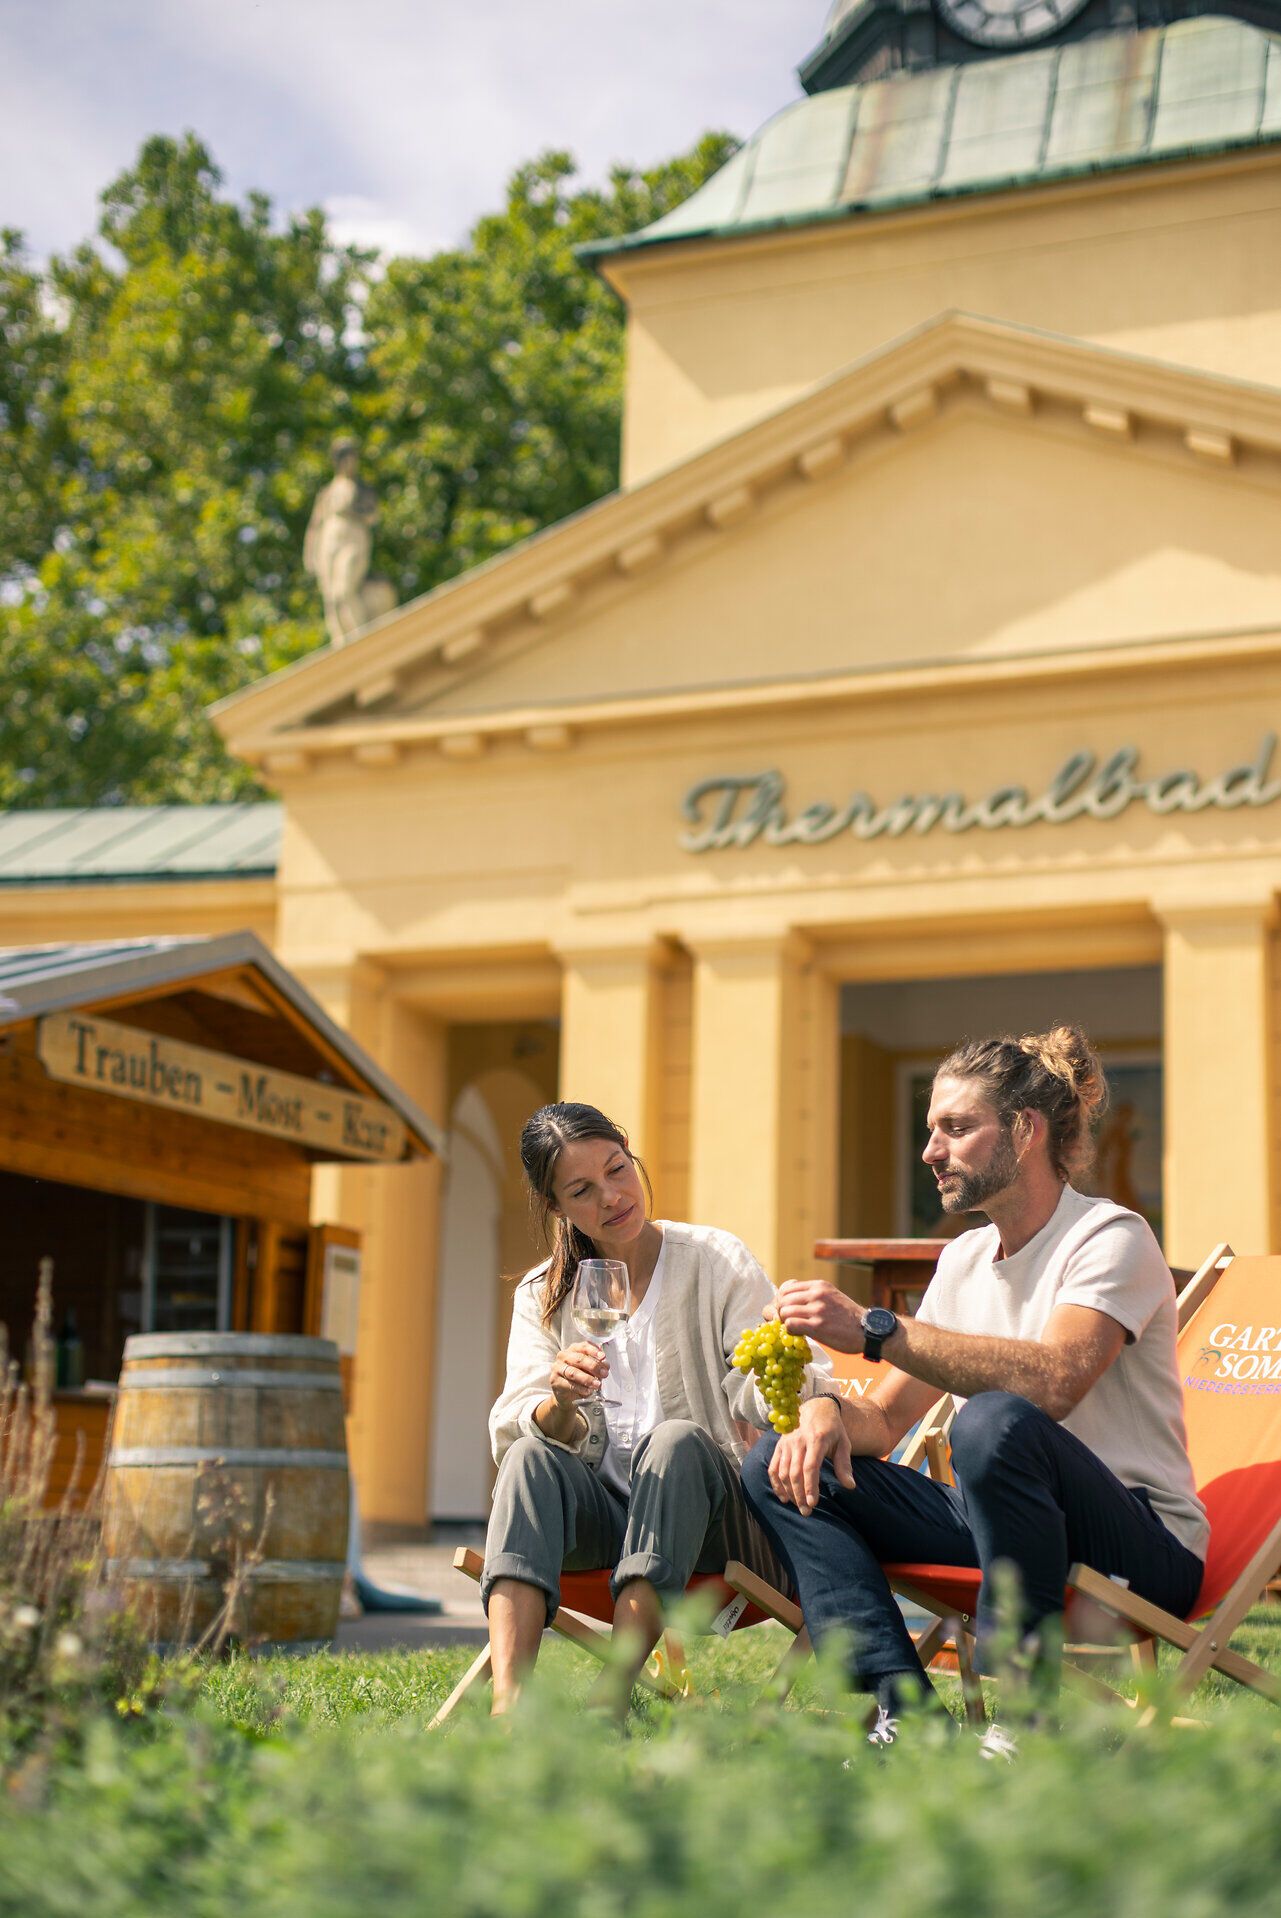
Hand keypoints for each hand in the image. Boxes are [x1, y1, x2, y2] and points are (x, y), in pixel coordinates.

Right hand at [550, 1342, 608, 1407]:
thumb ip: (596, 1365)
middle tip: (604, 1373)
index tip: (603, 1357)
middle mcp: (563, 1356)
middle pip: (579, 1359)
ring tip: (597, 1384)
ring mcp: (557, 1368)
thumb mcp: (588, 1368)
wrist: (565, 1393)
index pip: (583, 1346)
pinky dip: (580, 1389)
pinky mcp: (554, 1381)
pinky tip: (588, 1391)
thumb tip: (605, 1365)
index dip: (593, 1351)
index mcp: (573, 1349)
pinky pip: (569, 1385)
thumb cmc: (579, 1377)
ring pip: (573, 1373)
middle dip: (593, 1366)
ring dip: (587, 1379)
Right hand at [767, 1397, 855, 1513]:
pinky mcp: (779, 1446)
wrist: (815, 1407)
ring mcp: (786, 1443)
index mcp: (816, 1439)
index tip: (813, 1503)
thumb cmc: (832, 1428)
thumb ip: (844, 1464)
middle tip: (807, 1512)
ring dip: (789, 1492)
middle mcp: (798, 1441)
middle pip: (795, 1473)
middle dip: (799, 1495)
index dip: (810, 1486)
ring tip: (798, 1507)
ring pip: (782, 1472)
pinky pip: (773, 1467)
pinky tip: (783, 1497)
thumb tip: (850, 1486)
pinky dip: (776, 1484)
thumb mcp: (843, 1442)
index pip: (810, 1467)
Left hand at [773, 1280, 866, 1352]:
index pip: (787, 1287)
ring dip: (784, 1322)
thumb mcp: (832, 1297)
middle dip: (779, 1311)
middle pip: (782, 1299)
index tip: (784, 1310)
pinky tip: (797, 1334)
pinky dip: (789, 1330)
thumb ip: (813, 1296)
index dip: (781, 1300)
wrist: (868, 1330)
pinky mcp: (818, 1326)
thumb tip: (789, 1302)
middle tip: (784, 1322)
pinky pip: (790, 1325)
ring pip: (784, 1311)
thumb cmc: (849, 1318)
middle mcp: (817, 1294)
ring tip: (792, 1329)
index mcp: (819, 1286)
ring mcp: (817, 1309)